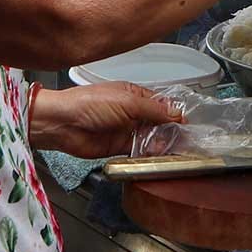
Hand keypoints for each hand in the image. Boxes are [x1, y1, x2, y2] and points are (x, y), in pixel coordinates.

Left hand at [31, 83, 182, 159]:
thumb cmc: (90, 104)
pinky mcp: (119, 147)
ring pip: (150, 137)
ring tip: (175, 150)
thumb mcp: (127, 101)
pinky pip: (139, 151)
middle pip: (158, 122)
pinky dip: (149, 154)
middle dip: (171, 130)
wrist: (63, 124)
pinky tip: (159, 157)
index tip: (187, 124)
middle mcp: (132, 112)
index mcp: (134, 94)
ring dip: (161, 143)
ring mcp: (126, 130)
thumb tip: (176, 114)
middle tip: (186, 140)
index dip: (174, 113)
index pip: (161, 103)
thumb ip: (153, 109)